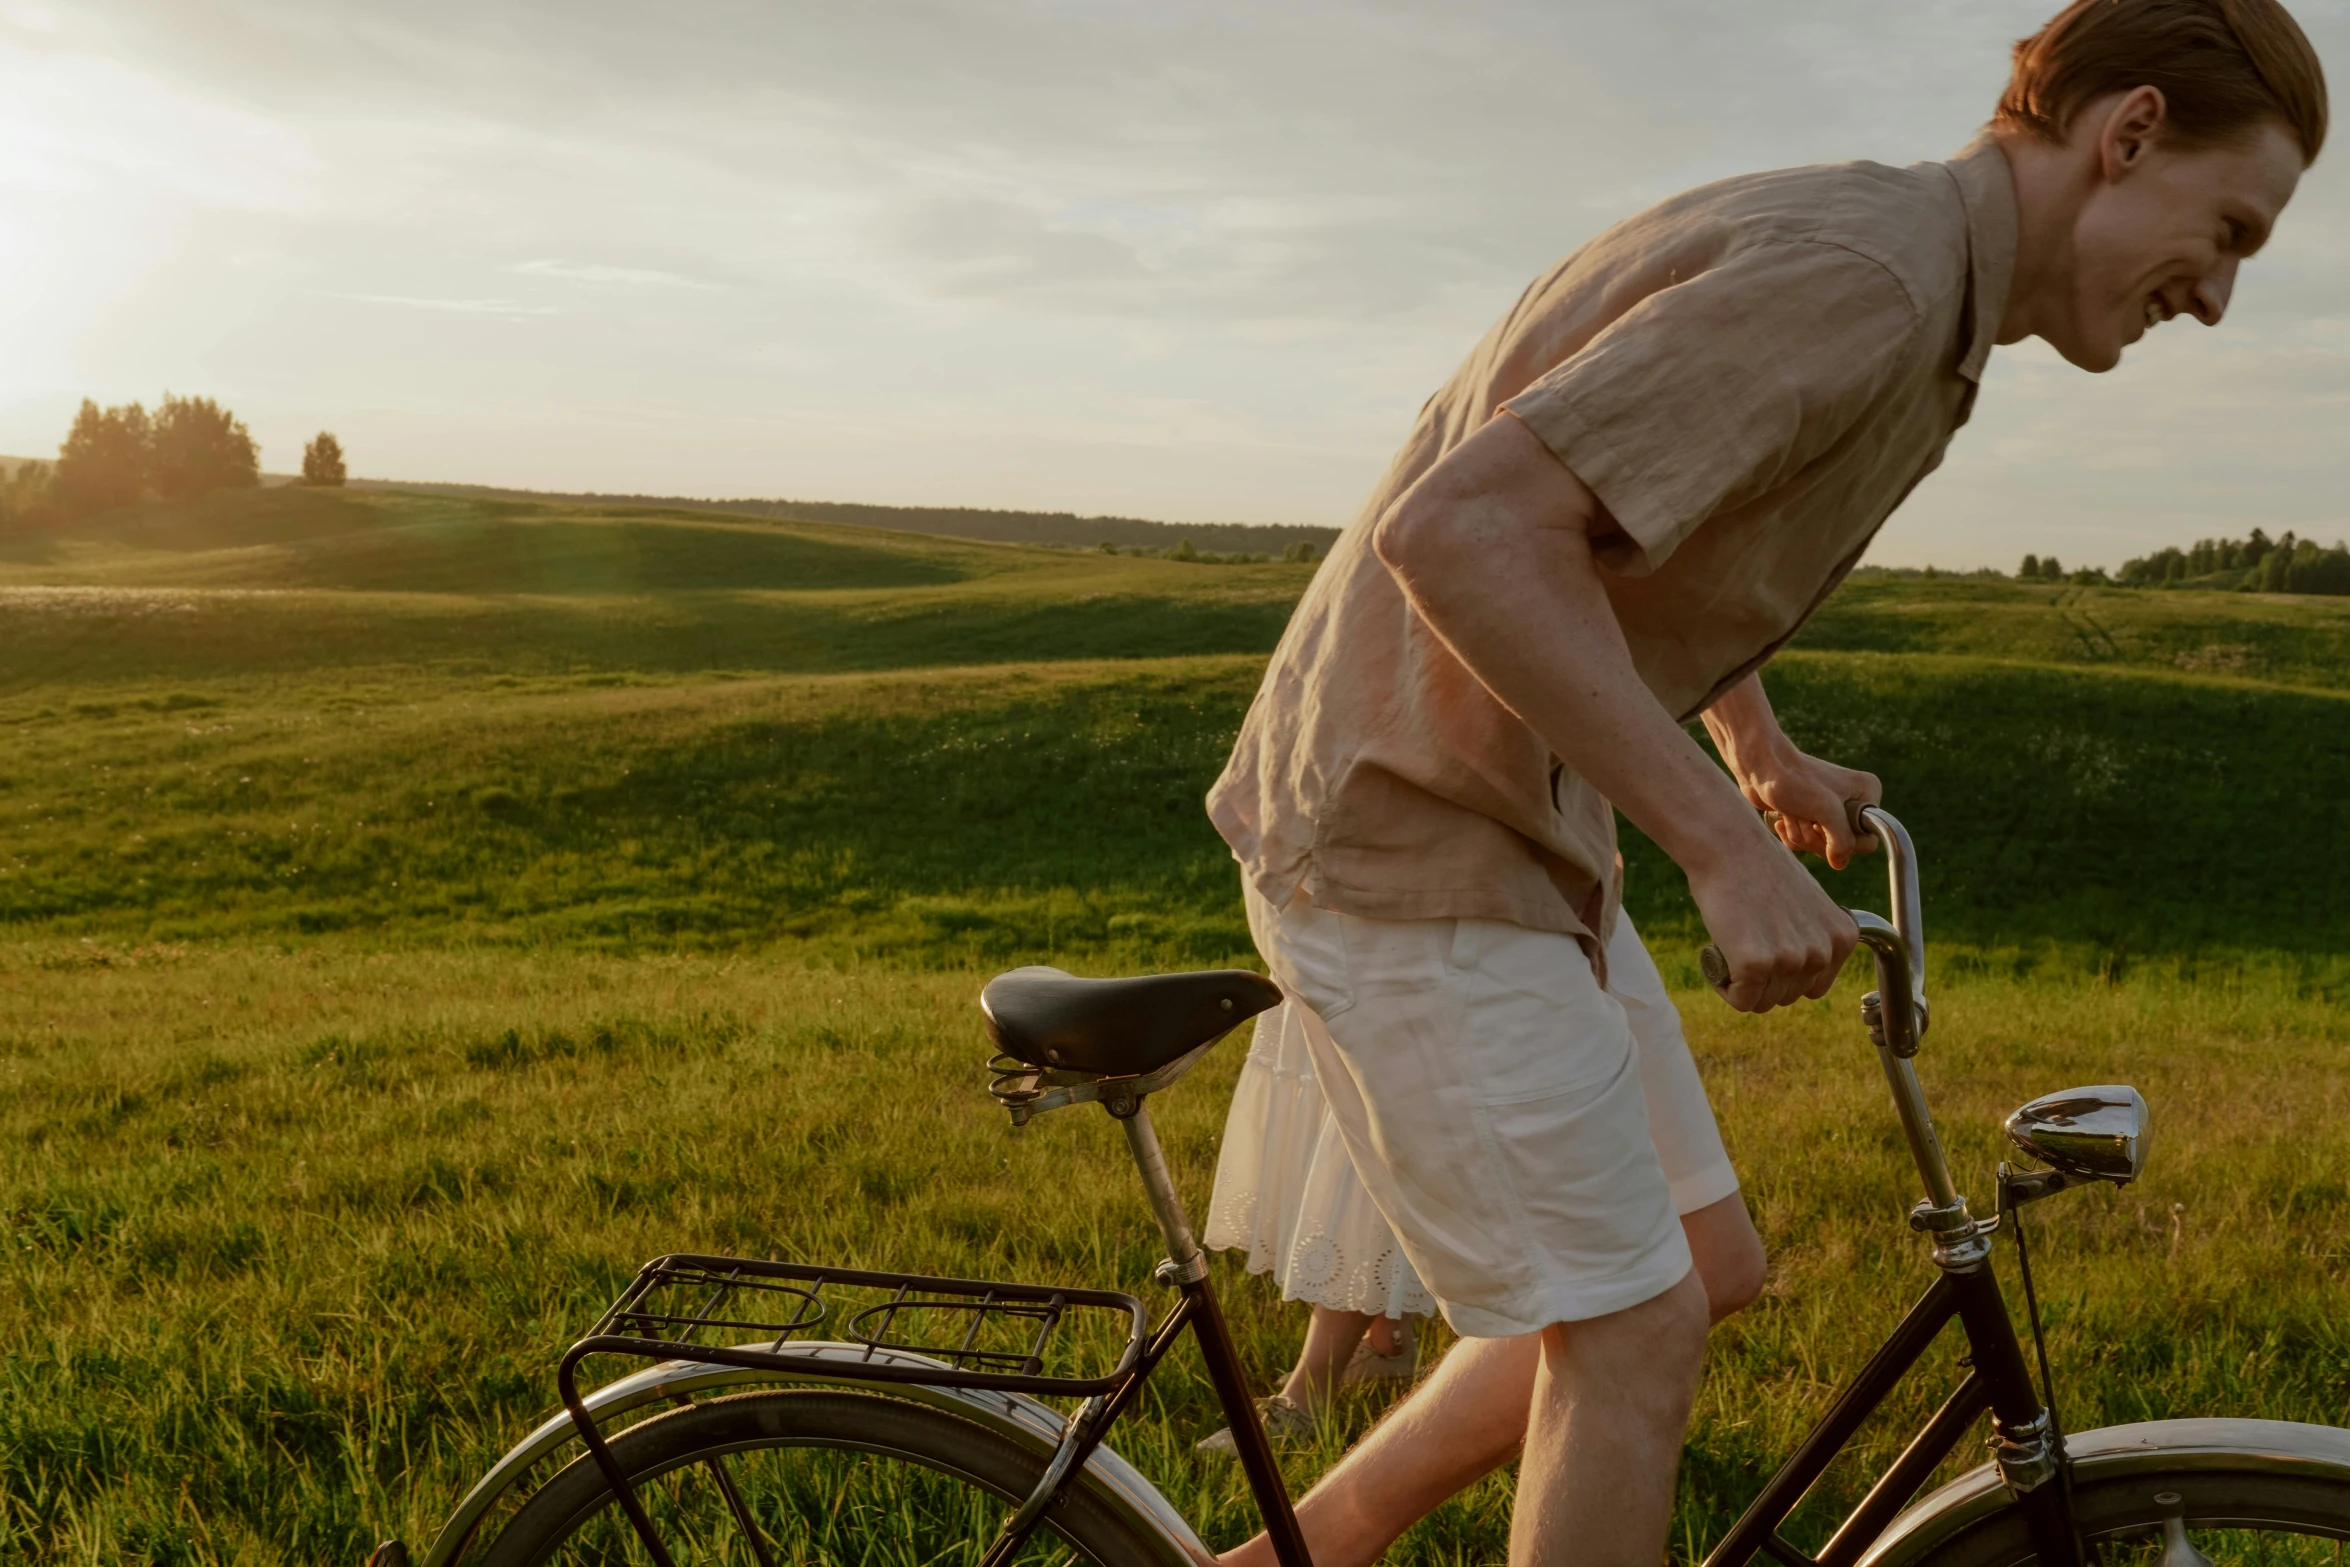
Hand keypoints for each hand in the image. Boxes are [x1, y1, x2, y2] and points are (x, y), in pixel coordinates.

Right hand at [1688, 827, 1857, 1012]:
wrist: (1729, 845)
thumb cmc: (1760, 869)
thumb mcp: (1807, 905)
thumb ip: (1812, 938)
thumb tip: (1801, 972)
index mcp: (1843, 937)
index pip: (1814, 986)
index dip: (1785, 973)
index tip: (1766, 946)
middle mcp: (1823, 952)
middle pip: (1788, 997)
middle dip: (1763, 978)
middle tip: (1744, 940)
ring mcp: (1791, 960)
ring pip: (1763, 1003)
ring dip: (1743, 983)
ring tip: (1733, 943)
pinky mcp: (1756, 964)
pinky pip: (1740, 1001)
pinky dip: (1724, 985)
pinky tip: (1719, 953)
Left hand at [1735, 750, 1880, 870]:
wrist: (1759, 766)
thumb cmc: (1792, 781)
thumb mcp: (1826, 811)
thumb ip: (1842, 842)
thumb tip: (1839, 863)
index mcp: (1866, 793)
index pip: (1868, 839)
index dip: (1844, 841)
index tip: (1823, 824)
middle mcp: (1852, 801)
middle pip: (1843, 846)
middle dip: (1817, 838)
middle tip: (1804, 818)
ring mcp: (1829, 810)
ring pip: (1822, 846)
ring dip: (1802, 834)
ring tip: (1792, 813)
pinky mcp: (1808, 816)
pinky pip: (1806, 843)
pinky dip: (1792, 835)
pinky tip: (1782, 819)